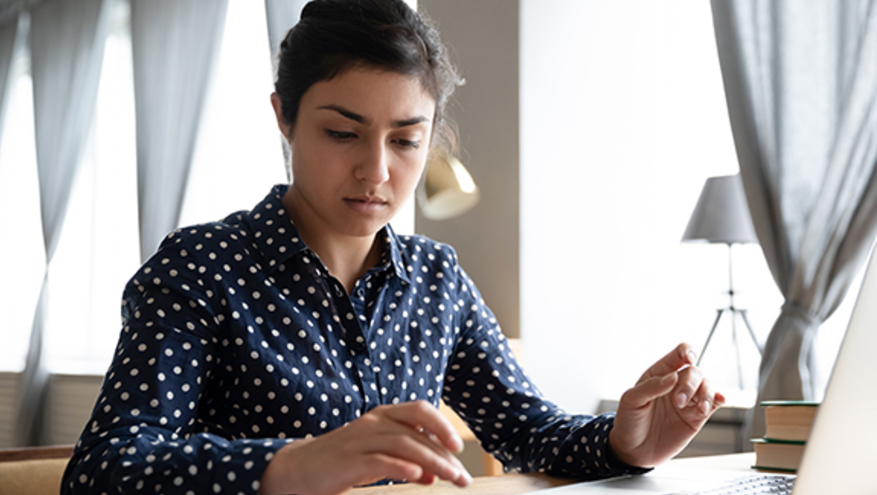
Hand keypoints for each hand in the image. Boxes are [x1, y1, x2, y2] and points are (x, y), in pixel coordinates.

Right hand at [259, 400, 471, 494]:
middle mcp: (373, 423)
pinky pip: (380, 461)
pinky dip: (401, 467)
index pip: (420, 411)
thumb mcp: (375, 458)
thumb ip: (404, 460)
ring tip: (451, 478)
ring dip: (433, 462)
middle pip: (417, 430)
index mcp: (381, 416)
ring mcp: (359, 441)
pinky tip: (419, 477)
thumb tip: (434, 474)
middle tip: (463, 476)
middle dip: (445, 453)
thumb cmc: (338, 463)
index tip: (459, 447)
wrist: (294, 471)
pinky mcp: (348, 462)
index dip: (443, 426)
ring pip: (404, 444)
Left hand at [608, 343, 724, 467]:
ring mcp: (688, 400)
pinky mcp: (696, 417)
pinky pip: (712, 403)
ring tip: (699, 409)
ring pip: (707, 386)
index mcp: (658, 374)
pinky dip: (718, 399)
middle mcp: (675, 384)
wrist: (633, 451)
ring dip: (706, 394)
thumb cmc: (628, 421)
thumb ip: (651, 387)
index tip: (690, 359)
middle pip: (694, 372)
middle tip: (679, 402)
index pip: (678, 355)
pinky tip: (719, 400)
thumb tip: (673, 377)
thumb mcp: (631, 401)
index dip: (687, 351)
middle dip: (690, 384)